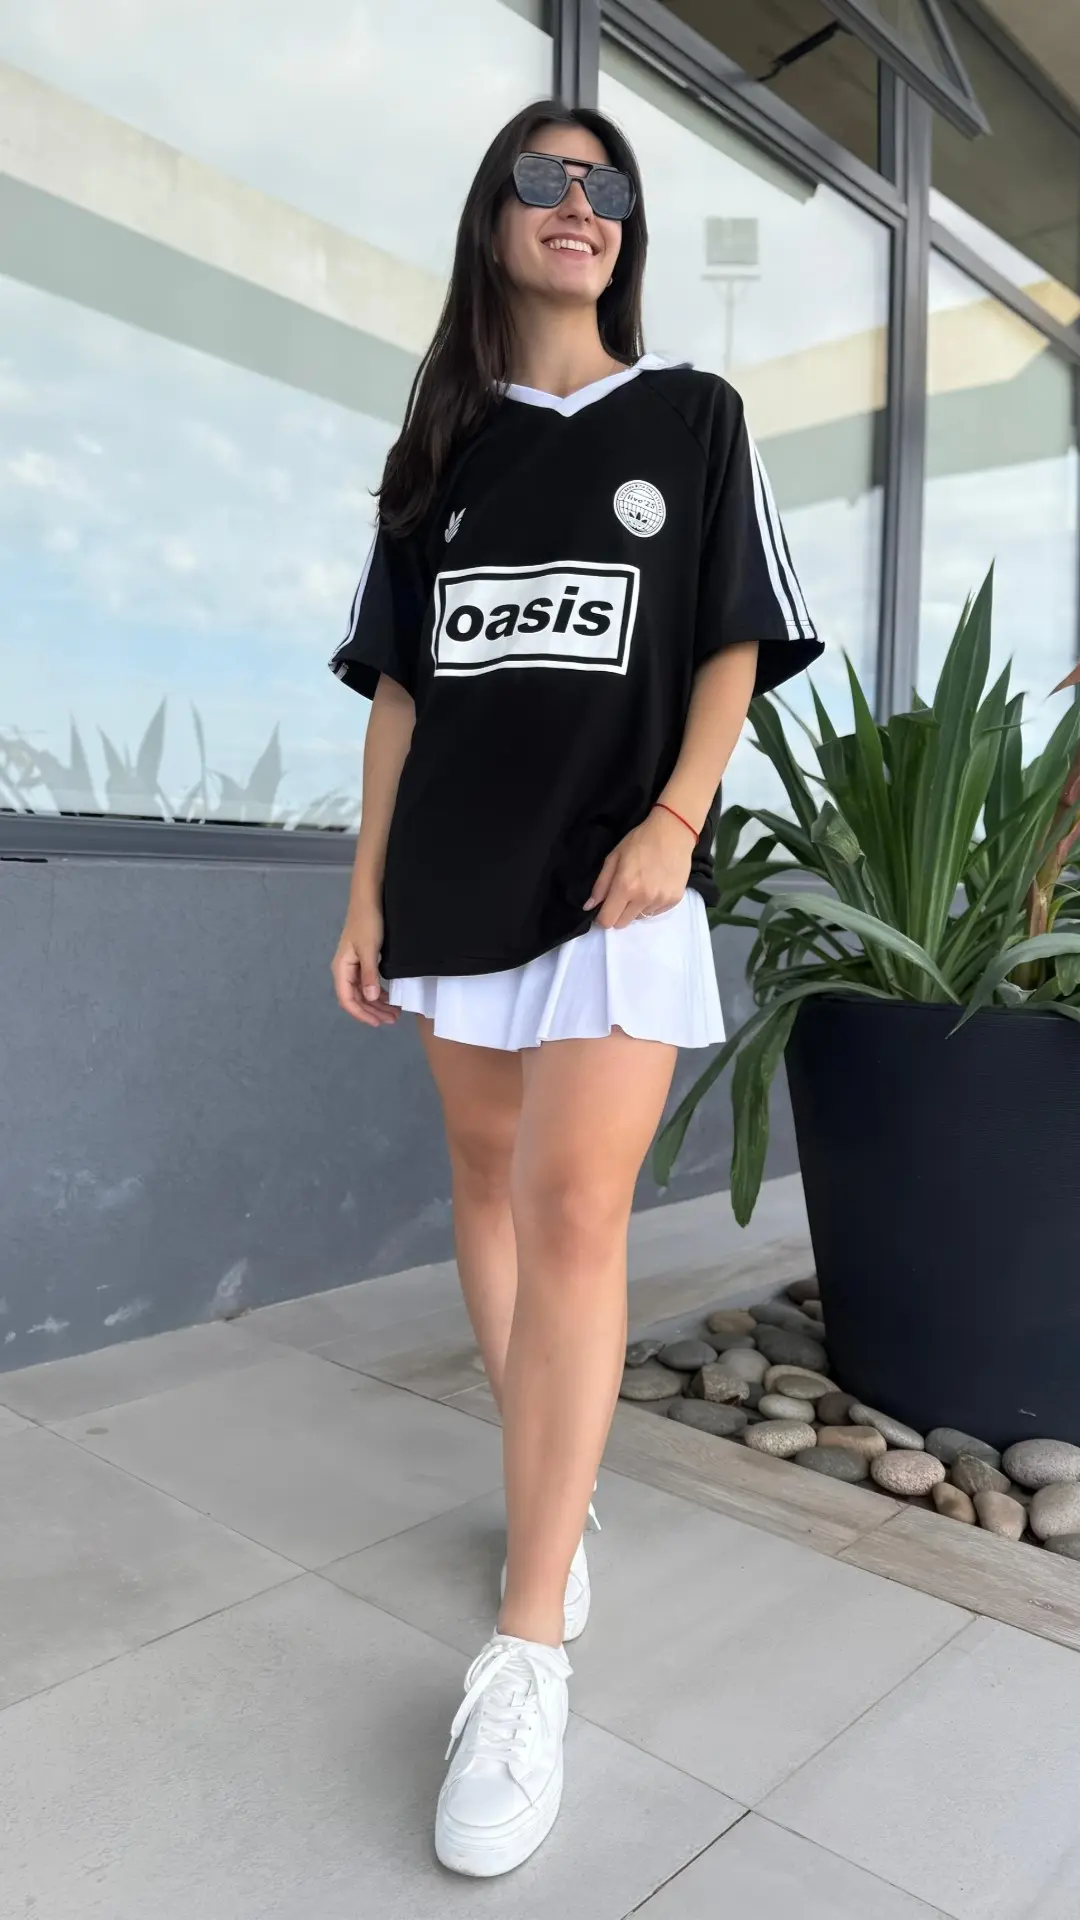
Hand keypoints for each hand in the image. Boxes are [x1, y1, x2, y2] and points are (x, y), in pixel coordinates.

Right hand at [331, 901, 399, 1027]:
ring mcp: (353, 966)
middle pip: (356, 999)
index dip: (361, 1014)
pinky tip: (388, 997)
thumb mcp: (369, 949)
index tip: (377, 1023)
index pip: (347, 999)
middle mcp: (344, 970)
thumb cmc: (367, 922)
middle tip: (392, 1020)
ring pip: (362, 992)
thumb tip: (371, 998)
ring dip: (376, 1004)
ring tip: (393, 1013)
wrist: (368, 899)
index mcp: (341, 968)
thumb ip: (369, 974)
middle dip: (372, 1011)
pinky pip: (367, 983)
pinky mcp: (362, 961)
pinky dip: (377, 993)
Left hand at [585, 808, 694, 929]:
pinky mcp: (674, 900)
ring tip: (642, 885)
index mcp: (625, 887)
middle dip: (617, 913)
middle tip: (622, 895)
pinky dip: (651, 904)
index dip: (601, 917)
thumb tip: (589, 907)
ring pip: (640, 917)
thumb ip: (600, 885)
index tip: (603, 909)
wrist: (673, 832)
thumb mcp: (613, 858)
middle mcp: (643, 898)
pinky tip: (655, 885)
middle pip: (622, 924)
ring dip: (636, 907)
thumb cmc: (640, 841)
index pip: (607, 921)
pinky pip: (656, 912)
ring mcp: (660, 900)